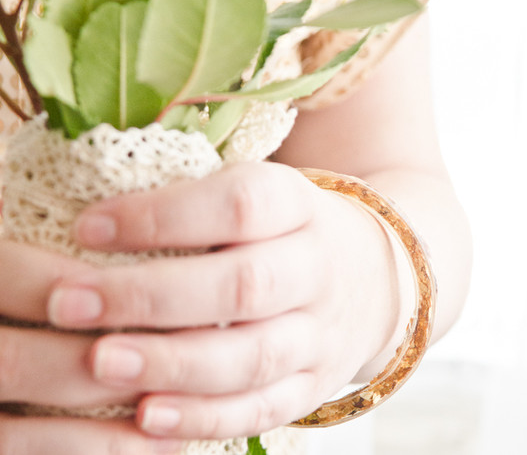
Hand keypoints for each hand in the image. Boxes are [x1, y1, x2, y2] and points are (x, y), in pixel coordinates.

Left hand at [0, 162, 397, 445]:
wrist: (374, 273)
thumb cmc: (294, 226)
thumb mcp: (267, 191)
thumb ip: (203, 197)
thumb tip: (104, 212)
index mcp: (300, 205)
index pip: (240, 205)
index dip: (164, 216)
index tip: (89, 226)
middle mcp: (317, 267)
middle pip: (242, 284)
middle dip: (152, 296)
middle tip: (71, 301)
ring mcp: (321, 331)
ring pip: (252, 355)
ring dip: (173, 363)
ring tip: (101, 361)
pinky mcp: (315, 382)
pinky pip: (264, 407)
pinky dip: (206, 416)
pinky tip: (147, 415)